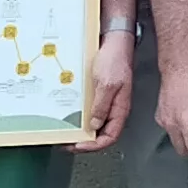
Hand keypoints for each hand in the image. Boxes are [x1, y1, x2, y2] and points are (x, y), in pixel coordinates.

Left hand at [76, 27, 133, 149]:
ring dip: (82, 131)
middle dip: (85, 142)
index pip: (110, 137)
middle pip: (102, 134)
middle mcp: (114, 108)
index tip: (77, 146)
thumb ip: (101, 106)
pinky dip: (80, 117)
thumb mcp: (106, 84)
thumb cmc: (115, 60)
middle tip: (68, 142)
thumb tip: (94, 125)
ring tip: (67, 132)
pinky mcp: (100, 94)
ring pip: (95, 124)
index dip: (94, 145)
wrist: (114, 41)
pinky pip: (91, 111)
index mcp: (120, 108)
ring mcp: (107, 101)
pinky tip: (70, 116)